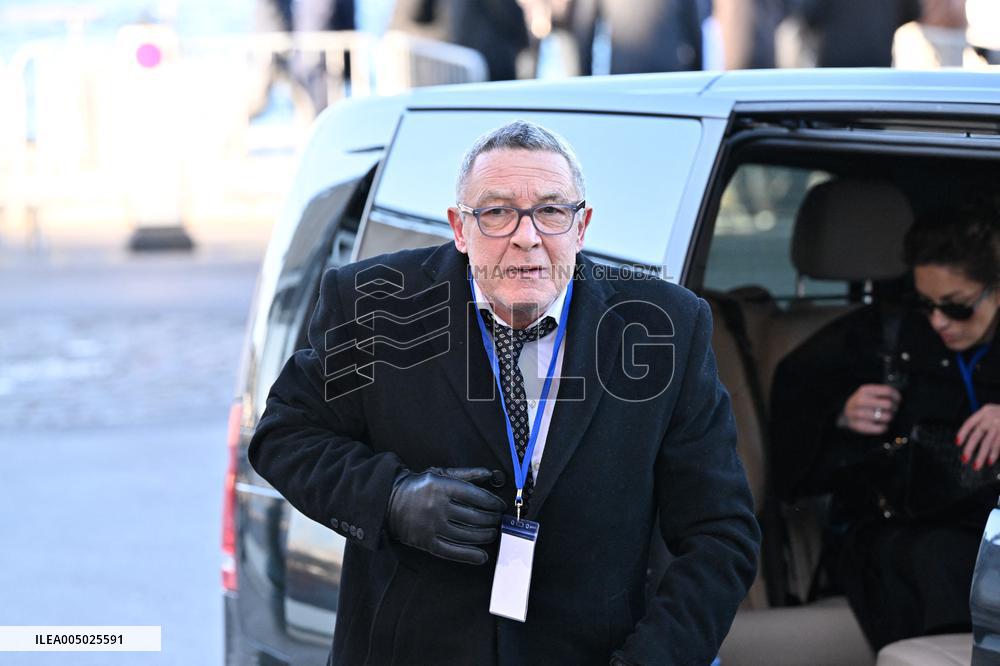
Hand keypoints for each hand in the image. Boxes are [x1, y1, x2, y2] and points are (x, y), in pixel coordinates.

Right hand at [387, 466, 505, 564]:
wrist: (388, 501)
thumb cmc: (419, 486)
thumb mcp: (440, 474)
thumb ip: (466, 474)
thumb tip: (490, 475)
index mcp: (441, 486)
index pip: (476, 496)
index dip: (493, 503)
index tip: (500, 506)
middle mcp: (436, 506)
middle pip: (474, 517)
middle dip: (492, 520)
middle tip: (498, 520)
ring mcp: (431, 526)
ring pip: (467, 535)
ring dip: (485, 536)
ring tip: (492, 533)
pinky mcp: (426, 542)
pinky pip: (452, 552)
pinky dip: (470, 556)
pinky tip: (481, 556)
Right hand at [837, 384, 900, 434]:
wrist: (846, 413)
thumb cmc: (863, 403)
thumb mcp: (869, 392)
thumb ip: (882, 393)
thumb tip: (898, 398)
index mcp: (864, 390)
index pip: (888, 391)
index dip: (897, 396)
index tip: (898, 400)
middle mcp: (860, 401)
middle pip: (888, 404)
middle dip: (894, 408)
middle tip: (893, 410)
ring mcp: (858, 414)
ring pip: (886, 417)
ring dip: (890, 418)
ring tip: (887, 417)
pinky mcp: (859, 426)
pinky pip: (880, 428)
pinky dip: (884, 427)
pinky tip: (882, 425)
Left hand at [958, 404, 999, 470]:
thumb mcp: (994, 412)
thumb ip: (984, 421)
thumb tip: (971, 438)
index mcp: (985, 411)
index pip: (969, 423)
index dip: (962, 433)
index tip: (957, 443)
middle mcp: (991, 417)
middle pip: (976, 434)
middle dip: (969, 448)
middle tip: (965, 459)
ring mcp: (999, 424)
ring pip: (987, 442)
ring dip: (981, 455)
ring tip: (977, 465)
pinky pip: (998, 444)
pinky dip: (993, 454)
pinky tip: (989, 461)